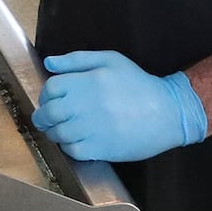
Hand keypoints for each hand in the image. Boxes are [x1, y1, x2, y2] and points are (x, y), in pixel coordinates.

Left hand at [31, 51, 207, 162]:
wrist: (168, 112)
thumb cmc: (138, 84)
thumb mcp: (110, 61)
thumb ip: (77, 60)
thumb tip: (49, 64)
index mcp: (88, 81)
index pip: (51, 89)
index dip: (46, 95)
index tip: (49, 100)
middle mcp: (87, 104)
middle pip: (50, 112)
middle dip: (43, 117)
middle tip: (47, 119)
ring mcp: (93, 128)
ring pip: (58, 133)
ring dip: (54, 132)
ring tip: (61, 130)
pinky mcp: (100, 148)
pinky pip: (72, 150)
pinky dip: (68, 147)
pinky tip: (76, 141)